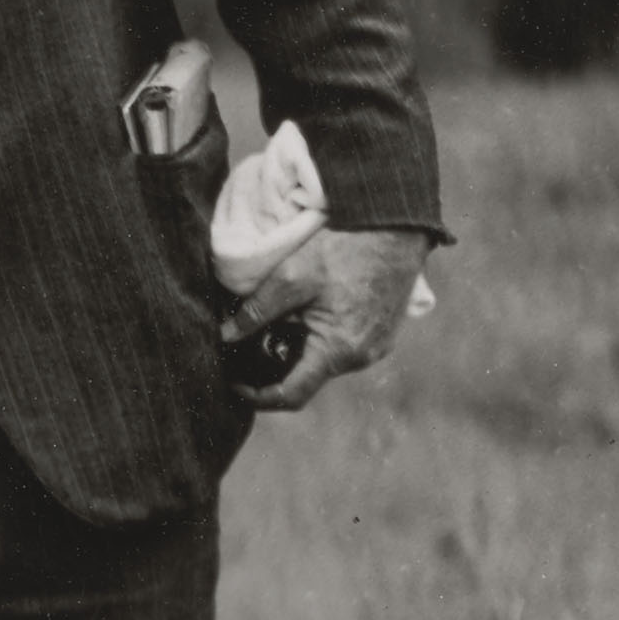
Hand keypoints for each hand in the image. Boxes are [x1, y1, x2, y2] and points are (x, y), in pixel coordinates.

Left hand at [226, 226, 432, 410]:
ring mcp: (377, 346)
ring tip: (284, 316)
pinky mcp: (383, 332)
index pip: (291, 395)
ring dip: (300, 347)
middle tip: (253, 337)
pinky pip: (344, 347)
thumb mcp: (289, 278)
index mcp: (339, 350)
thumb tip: (225, 336)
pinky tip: (310, 310)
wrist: (393, 223)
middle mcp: (362, 357)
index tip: (234, 382)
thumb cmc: (343, 248)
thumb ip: (254, 313)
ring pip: (325, 361)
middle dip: (276, 362)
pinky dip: (321, 338)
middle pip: (307, 376)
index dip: (257, 396)